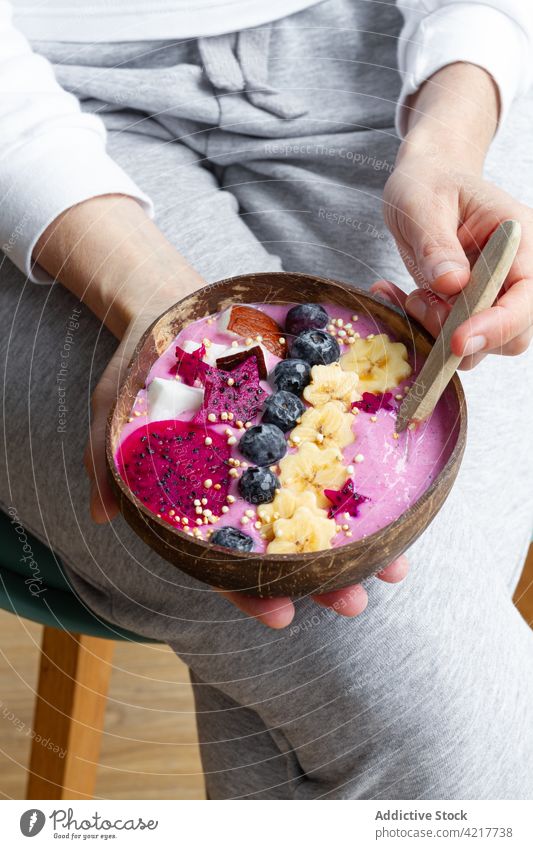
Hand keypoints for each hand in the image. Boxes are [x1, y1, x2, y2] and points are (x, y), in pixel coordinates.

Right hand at [35, 195, 407, 630]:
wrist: (176, 308)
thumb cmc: (142, 365)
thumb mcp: (114, 408)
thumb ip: (109, 459)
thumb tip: (104, 511)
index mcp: (205, 498)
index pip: (226, 558)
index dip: (250, 590)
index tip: (282, 616)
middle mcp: (250, 485)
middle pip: (288, 545)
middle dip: (323, 579)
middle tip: (355, 603)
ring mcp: (282, 455)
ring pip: (323, 508)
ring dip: (362, 542)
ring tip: (396, 567)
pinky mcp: (305, 417)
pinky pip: (340, 451)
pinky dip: (368, 476)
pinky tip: (399, 496)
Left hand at [378, 62, 532, 368]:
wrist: (425, 183)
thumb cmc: (429, 183)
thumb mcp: (424, 204)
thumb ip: (437, 244)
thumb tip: (451, 284)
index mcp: (518, 243)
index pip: (524, 300)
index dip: (495, 326)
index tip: (457, 340)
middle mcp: (513, 275)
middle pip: (510, 335)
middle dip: (461, 335)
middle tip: (419, 302)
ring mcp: (491, 296)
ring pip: (478, 345)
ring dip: (436, 334)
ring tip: (407, 295)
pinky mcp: (466, 309)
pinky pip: (447, 337)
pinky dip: (420, 329)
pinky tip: (395, 297)